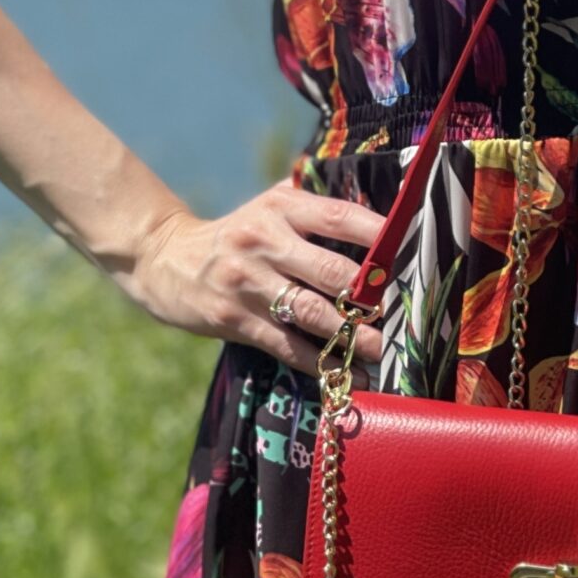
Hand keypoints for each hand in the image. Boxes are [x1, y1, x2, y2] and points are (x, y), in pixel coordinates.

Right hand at [133, 189, 388, 383]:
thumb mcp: (269, 206)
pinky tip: (344, 373)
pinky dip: (318, 362)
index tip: (413, 250)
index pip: (339, 218)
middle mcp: (265, 242)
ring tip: (381, 349)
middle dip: (370, 296)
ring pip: (312, 313)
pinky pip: (285, 345)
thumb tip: (377, 203)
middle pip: (331, 271)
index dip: (378, 235)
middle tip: (404, 312)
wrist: (165, 260)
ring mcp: (248, 283)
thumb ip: (314, 204)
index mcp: (280, 209)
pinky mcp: (235, 320)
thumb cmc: (237, 233)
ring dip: (351, 335)